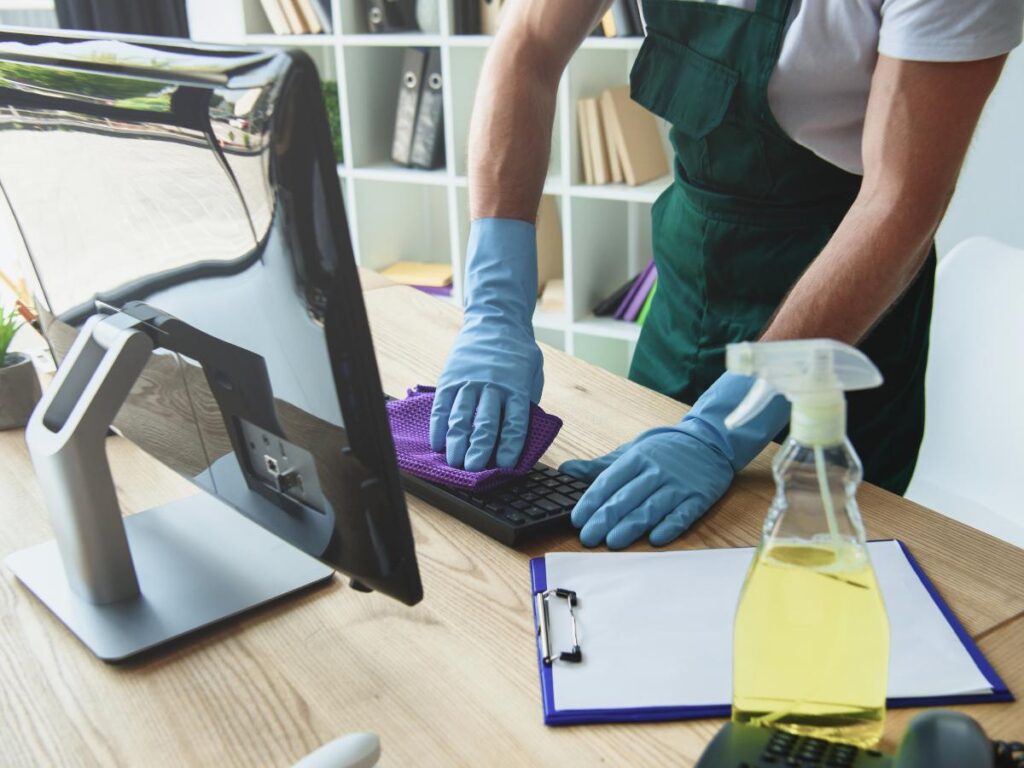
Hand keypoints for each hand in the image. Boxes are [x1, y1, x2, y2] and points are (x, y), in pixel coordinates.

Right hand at [430, 219, 542, 471]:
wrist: (495, 320)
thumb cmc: (517, 353)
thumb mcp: (532, 374)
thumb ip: (526, 402)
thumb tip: (519, 435)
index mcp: (517, 387)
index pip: (514, 422)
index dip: (509, 446)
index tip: (505, 466)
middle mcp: (492, 386)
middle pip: (485, 423)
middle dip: (478, 449)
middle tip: (473, 470)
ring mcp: (469, 381)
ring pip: (461, 416)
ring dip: (456, 442)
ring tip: (453, 462)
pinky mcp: (450, 378)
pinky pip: (442, 406)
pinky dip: (439, 426)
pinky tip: (438, 443)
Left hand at [561, 373, 789, 548]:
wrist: (710, 442)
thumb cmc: (664, 451)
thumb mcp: (631, 452)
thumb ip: (599, 466)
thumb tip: (566, 470)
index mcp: (637, 458)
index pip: (609, 481)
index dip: (592, 501)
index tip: (577, 519)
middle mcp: (656, 471)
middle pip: (627, 497)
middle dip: (605, 519)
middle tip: (588, 537)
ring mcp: (678, 485)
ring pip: (651, 508)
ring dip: (631, 526)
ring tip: (612, 542)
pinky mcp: (699, 498)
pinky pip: (682, 514)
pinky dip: (669, 526)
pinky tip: (656, 539)